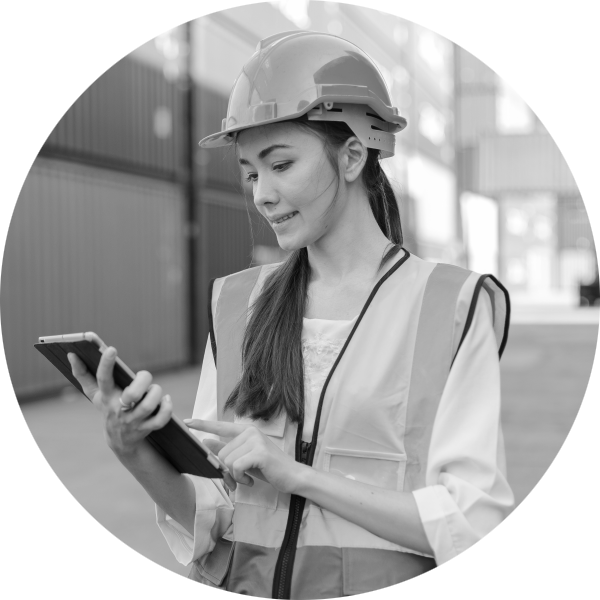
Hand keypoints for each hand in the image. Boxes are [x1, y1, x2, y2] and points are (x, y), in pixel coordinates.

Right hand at [67, 348, 171, 456]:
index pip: (103, 379)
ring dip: (156, 393)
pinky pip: (160, 420)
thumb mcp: (95, 394)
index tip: (111, 349)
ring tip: (155, 389)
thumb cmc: (109, 407)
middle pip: (132, 395)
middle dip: (143, 381)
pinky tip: (166, 399)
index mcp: (105, 397)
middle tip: (144, 376)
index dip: (106, 365)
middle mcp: (118, 409)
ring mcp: (132, 421)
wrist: (120, 440)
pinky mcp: (145, 429)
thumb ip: (82, 374)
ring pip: (148, 406)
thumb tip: (71, 354)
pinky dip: (166, 408)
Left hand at [185, 420, 304, 492]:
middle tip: (240, 478)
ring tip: (248, 478)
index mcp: (246, 431)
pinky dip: (240, 478)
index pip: (220, 426)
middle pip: (222, 453)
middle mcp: (250, 432)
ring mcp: (255, 440)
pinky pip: (236, 467)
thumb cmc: (268, 467)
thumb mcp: (245, 457)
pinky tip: (250, 480)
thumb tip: (206, 441)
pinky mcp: (259, 453)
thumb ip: (227, 449)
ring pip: (228, 461)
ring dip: (235, 476)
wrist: (292, 476)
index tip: (187, 421)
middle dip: (228, 470)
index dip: (203, 424)